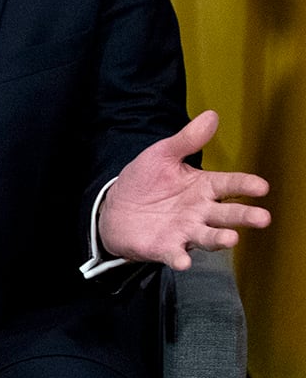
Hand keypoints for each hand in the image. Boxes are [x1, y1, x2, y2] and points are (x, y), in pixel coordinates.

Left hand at [99, 110, 271, 269]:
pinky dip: (179, 259)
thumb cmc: (145, 181)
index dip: (246, 185)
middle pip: (227, 214)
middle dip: (244, 216)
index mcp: (203, 187)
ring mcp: (185, 231)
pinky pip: (175, 255)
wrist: (115, 208)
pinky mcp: (165, 248)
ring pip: (208, 237)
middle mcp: (200, 212)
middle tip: (262, 218)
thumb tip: (211, 115)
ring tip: (231, 239)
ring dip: (220, 239)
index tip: (261, 187)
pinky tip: (183, 261)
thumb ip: (186, 139)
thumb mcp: (162, 155)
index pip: (230, 184)